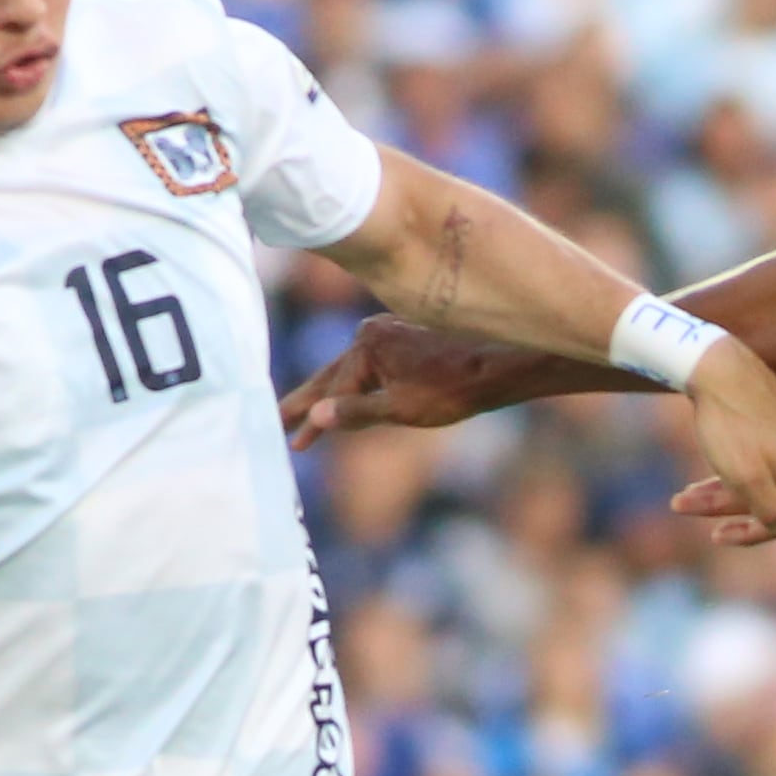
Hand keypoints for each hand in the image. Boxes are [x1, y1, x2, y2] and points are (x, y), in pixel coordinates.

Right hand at [279, 316, 526, 448]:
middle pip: (331, 374)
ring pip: (350, 369)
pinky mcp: (405, 338)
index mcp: (366, 345)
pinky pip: (370, 365)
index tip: (293, 443)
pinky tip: (349, 397)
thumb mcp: (401, 408)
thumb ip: (356, 413)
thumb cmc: (453, 388)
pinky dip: (356, 384)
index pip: (330, 390)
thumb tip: (315, 418)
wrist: (499, 365)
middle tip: (276, 420)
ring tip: (302, 415)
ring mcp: (388, 332)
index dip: (311, 421)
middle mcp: (371, 332)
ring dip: (330, 394)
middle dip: (306, 401)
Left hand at [669, 340, 775, 546]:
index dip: (746, 535)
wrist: (717, 363)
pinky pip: (759, 447)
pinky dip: (732, 459)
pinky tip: (712, 450)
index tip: (713, 535)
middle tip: (679, 501)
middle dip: (720, 505)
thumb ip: (769, 510)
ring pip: (759, 472)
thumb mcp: (746, 475)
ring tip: (685, 489)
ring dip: (720, 485)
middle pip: (764, 497)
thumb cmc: (727, 422)